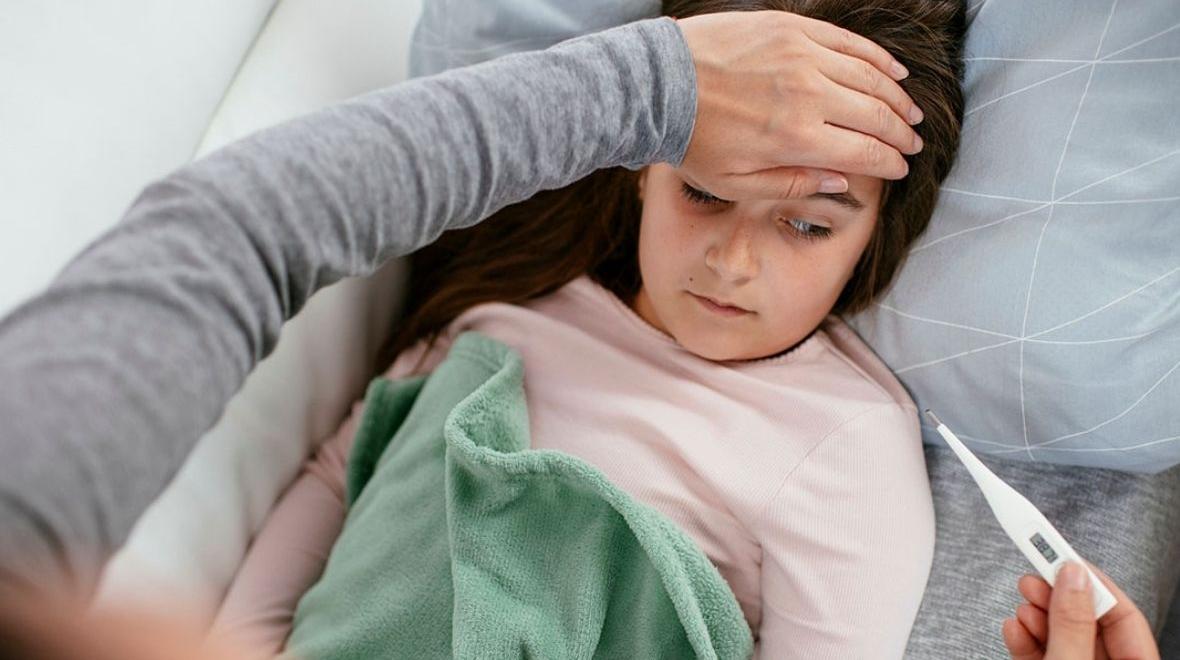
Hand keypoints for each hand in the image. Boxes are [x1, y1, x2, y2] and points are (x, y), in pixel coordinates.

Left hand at [675, 10, 924, 200]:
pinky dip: (877, 59)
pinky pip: (848, 42)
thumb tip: (842, 183)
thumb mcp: (736, 183)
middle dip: (901, 134)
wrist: (659, 86)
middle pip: (875, 115)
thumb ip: (792, 185)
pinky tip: (894, 73)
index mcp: (795, 138)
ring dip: (897, 98)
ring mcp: (801, 55)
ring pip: (870, 76)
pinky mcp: (792, 27)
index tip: (900, 169)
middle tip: (913, 144)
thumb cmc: (693, 141)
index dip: (889, 163)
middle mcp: (807, 94)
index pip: (863, 152)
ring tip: (910, 113)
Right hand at [1002, 560, 1160, 659]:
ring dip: (1037, 616)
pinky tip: (1014, 627)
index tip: (1062, 555)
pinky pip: (1041, 654)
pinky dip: (1026, 639)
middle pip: (1087, 622)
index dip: (1092, 583)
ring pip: (1061, 637)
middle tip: (1035, 574)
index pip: (1123, 615)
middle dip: (1057, 596)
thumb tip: (1071, 577)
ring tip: (1022, 600)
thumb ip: (1072, 625)